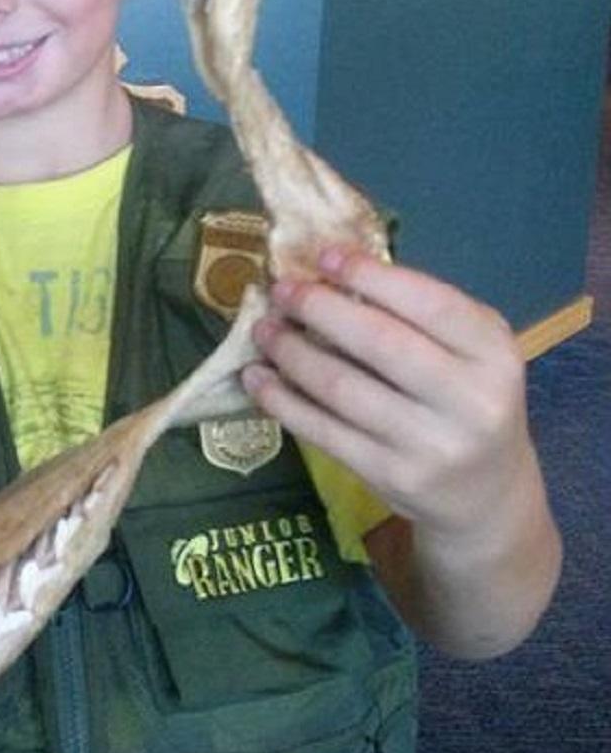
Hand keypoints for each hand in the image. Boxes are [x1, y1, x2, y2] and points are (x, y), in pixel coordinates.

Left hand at [242, 246, 532, 541]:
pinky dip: (282, 400)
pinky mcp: (391, 476)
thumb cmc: (466, 400)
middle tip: (281, 291)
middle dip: (320, 309)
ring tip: (263, 330)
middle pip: (380, 342)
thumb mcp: (469, 350)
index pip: (432, 304)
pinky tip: (257, 378)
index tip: (323, 256)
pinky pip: (323, 431)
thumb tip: (329, 270)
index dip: (371, 275)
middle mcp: (470, 401)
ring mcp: (430, 444)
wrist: (485, 495)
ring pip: (342, 387)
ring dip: (291, 353)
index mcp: (494, 355)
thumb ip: (418, 312)